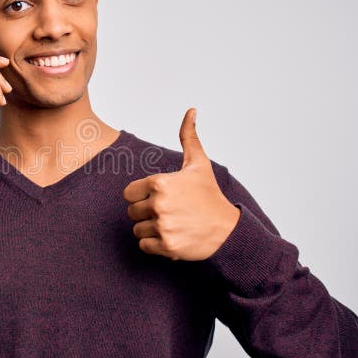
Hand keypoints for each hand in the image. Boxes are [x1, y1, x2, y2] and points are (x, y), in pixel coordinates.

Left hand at [122, 108, 239, 260]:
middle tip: (168, 212)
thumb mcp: (199, 164)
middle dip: (146, 213)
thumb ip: (189, 137)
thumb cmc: (210, 195)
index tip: (159, 197)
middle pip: (132, 212)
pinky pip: (144, 246)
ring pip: (137, 230)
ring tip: (171, 224)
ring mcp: (163, 227)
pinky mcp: (166, 246)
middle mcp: (159, 204)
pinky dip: (155, 244)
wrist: (228, 230)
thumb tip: (191, 111)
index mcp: (160, 183)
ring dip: (150, 229)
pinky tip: (171, 236)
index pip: (129, 193)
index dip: (141, 195)